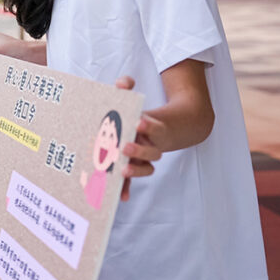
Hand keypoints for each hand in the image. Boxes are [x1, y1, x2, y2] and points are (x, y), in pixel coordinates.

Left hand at [113, 75, 165, 201]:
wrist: (158, 130)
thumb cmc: (136, 114)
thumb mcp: (130, 99)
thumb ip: (126, 87)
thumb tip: (124, 81)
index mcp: (150, 128)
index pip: (153, 127)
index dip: (148, 126)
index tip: (139, 122)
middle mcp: (150, 145)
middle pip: (151, 152)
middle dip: (139, 151)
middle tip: (124, 147)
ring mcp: (144, 159)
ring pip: (146, 168)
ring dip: (136, 171)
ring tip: (123, 171)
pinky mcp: (135, 168)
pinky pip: (133, 181)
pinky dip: (128, 189)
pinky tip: (121, 198)